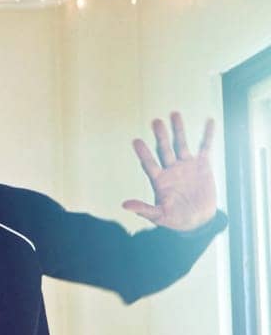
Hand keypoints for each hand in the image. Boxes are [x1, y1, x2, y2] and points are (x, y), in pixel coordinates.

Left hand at [124, 113, 217, 231]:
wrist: (197, 220)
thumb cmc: (175, 219)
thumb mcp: (159, 216)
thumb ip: (144, 209)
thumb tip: (124, 205)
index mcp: (159, 180)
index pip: (149, 164)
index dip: (143, 153)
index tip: (136, 141)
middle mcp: (171, 169)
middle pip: (164, 149)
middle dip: (160, 136)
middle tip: (155, 121)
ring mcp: (186, 166)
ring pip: (181, 144)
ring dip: (178, 130)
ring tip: (174, 114)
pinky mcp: (202, 165)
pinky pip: (205, 147)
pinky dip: (208, 134)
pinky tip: (209, 121)